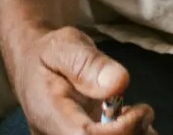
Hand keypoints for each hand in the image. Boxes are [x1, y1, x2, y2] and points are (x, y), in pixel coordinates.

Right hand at [8, 27, 156, 134]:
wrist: (31, 68)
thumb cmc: (49, 56)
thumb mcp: (65, 46)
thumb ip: (89, 63)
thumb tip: (119, 83)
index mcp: (51, 115)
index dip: (120, 129)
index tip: (137, 108)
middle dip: (131, 133)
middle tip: (142, 111)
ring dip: (133, 134)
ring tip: (136, 115)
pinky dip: (129, 134)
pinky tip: (129, 122)